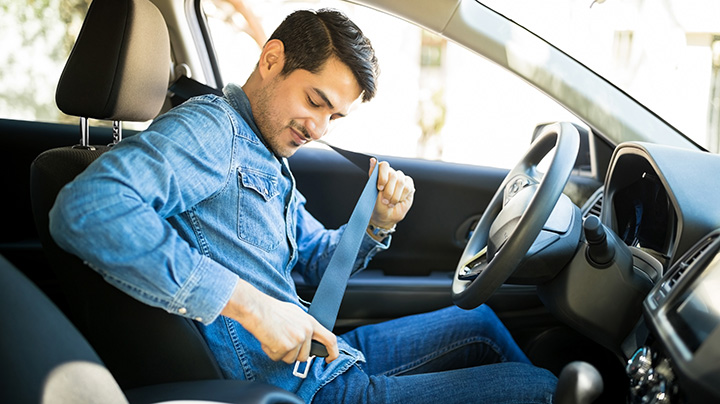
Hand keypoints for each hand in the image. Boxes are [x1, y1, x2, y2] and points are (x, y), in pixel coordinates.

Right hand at [221, 279, 338, 363]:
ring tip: (274, 338)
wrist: (257, 309)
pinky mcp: (285, 347)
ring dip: (281, 353)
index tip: (329, 359)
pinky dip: (271, 352)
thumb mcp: (295, 314)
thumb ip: (304, 326)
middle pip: (305, 356)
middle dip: (293, 354)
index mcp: (310, 322)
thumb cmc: (272, 310)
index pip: (330, 340)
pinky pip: (278, 358)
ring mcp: (297, 340)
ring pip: (291, 359)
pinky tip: (268, 340)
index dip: (332, 352)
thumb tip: (307, 337)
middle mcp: (306, 331)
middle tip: (282, 342)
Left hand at [368, 158, 414, 229]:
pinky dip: (401, 197)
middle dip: (388, 191)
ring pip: (401, 182)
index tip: (380, 188)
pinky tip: (398, 201)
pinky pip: (408, 188)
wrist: (386, 216)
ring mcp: (401, 179)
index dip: (383, 176)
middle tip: (384, 201)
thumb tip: (373, 159)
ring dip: (395, 196)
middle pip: (393, 175)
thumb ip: (373, 175)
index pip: (384, 165)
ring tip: (390, 203)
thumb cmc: (377, 204)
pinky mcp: (409, 185)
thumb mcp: (371, 191)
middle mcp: (391, 174)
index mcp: (381, 173)